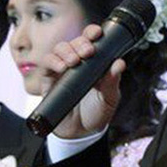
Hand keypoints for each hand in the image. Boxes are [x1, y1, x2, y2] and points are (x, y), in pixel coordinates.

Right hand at [41, 24, 125, 138]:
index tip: (97, 32)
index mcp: (94, 63)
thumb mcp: (109, 98)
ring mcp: (62, 70)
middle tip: (88, 51)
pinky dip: (53, 61)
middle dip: (81, 42)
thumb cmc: (96, 113)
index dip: (92, 33)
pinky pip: (46, 64)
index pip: (91, 41)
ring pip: (59, 49)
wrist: (81, 134)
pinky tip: (62, 67)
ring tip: (75, 61)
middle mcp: (77, 63)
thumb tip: (119, 63)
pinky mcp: (49, 80)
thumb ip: (112, 81)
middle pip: (74, 42)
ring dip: (67, 51)